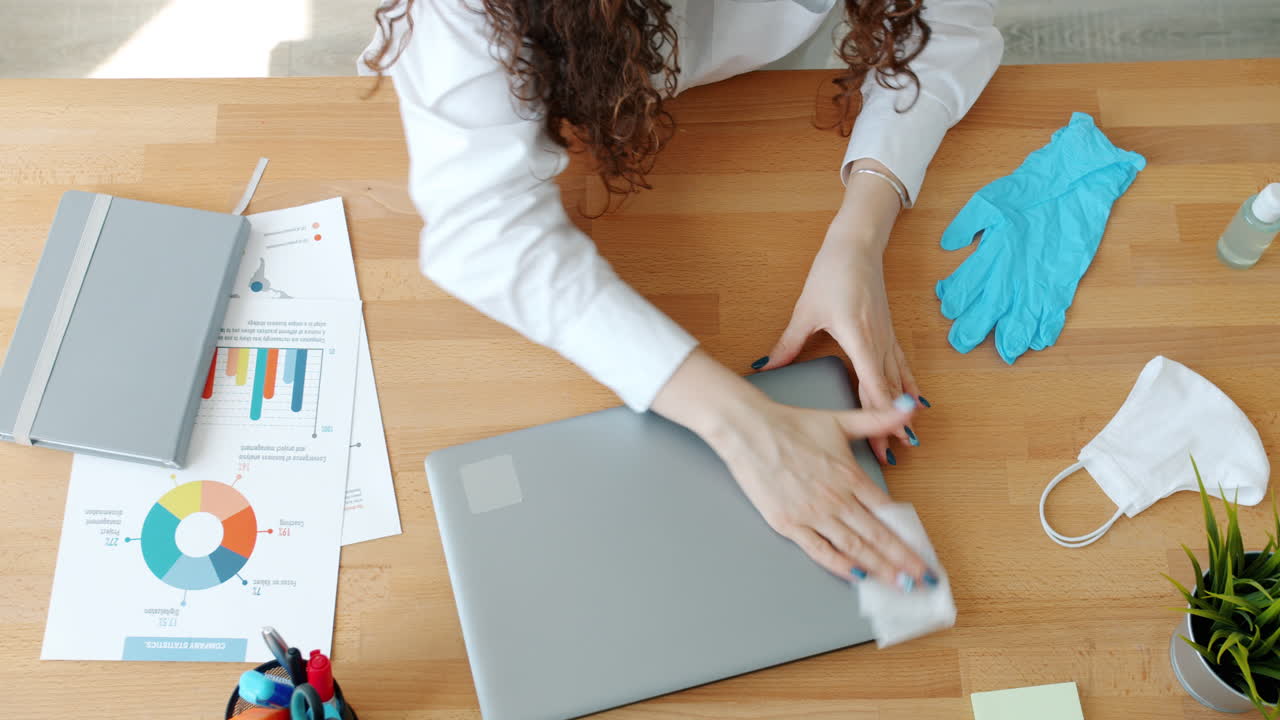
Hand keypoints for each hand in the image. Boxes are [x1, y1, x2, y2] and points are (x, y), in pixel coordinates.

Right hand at [651, 350, 933, 587]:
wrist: (749, 431)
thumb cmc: (791, 424)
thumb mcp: (840, 420)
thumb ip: (878, 419)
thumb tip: (908, 407)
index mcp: (850, 477)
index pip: (888, 513)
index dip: (909, 537)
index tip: (924, 554)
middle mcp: (836, 499)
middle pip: (877, 536)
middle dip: (903, 562)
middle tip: (923, 581)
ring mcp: (812, 514)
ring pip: (854, 547)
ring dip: (879, 568)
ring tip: (899, 585)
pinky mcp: (789, 524)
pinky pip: (820, 551)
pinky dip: (840, 565)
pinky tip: (856, 577)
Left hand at [757, 162, 924, 464]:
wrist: (857, 246)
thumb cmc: (833, 273)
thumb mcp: (805, 311)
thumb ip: (788, 344)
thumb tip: (765, 365)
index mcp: (858, 339)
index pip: (873, 387)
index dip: (879, 418)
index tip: (883, 441)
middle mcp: (878, 342)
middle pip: (888, 392)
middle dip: (890, 425)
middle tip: (892, 455)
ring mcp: (887, 338)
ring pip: (899, 382)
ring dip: (902, 411)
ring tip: (907, 440)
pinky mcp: (889, 332)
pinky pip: (902, 366)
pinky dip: (909, 387)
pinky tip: (916, 403)